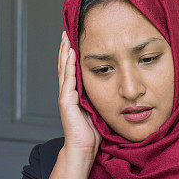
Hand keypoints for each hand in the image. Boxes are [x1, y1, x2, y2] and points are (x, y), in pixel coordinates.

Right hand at [57, 30, 100, 163]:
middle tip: (67, 30)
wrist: (84, 149)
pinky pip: (68, 80)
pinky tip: (71, 54)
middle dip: (66, 48)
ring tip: (66, 37)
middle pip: (65, 65)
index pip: (73, 70)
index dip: (72, 55)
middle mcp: (68, 93)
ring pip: (64, 69)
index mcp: (75, 94)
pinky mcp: (66, 102)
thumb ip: (101, 97)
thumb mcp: (99, 109)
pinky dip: (69, 66)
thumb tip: (114, 86)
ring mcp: (65, 96)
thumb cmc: (93, 133)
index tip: (75, 39)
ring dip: (65, 52)